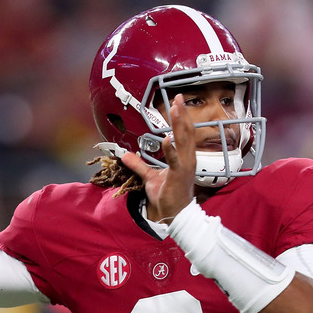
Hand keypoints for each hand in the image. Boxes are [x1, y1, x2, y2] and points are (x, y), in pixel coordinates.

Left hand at [121, 94, 195, 221]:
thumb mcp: (149, 177)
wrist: (173, 215)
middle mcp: (187, 159)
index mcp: (183, 157)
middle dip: (182, 114)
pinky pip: (175, 161)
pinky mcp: (179, 176)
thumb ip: (139, 165)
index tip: (177, 102)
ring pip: (184, 141)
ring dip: (179, 124)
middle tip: (179, 98)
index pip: (183, 133)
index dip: (181, 117)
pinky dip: (171, 149)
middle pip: (186, 132)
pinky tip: (167, 139)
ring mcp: (185, 167)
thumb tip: (125, 155)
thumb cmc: (166, 196)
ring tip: (176, 109)